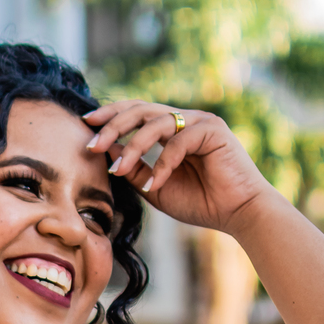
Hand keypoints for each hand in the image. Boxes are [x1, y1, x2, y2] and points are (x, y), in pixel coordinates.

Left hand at [84, 100, 271, 233]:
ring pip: (156, 122)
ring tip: (118, 168)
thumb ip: (133, 168)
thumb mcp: (155, 186)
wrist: (238, 214)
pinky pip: (178, 141)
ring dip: (133, 146)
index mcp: (172, 130)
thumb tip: (106, 151)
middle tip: (92, 142)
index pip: (136, 113)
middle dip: (112, 125)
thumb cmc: (200, 202)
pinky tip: (154, 184)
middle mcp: (185, 120)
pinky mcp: (214, 130)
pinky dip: (163, 163)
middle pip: (141, 109)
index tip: (85, 126)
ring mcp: (200, 121)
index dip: (110, 116)